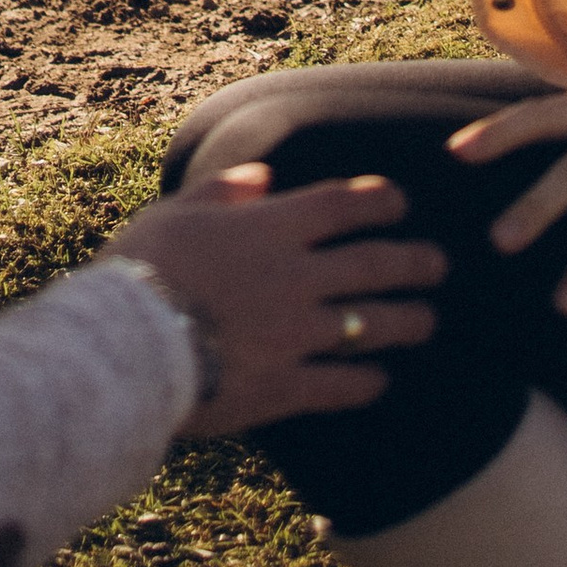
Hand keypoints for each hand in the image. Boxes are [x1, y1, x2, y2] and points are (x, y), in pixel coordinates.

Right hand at [109, 167, 444, 438]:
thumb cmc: (141, 271)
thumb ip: (221, 192)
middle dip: (414, 261)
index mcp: (271, 228)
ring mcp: (297, 334)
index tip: (400, 203)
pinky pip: (342, 385)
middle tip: (439, 264)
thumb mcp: (173, 214)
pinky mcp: (286, 388)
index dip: (378, 200)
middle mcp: (296, 276)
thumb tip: (261, 178)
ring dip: (407, 321)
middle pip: (373, 264)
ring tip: (427, 321)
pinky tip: (380, 382)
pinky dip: (367, 382)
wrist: (127, 347)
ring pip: (371, 325)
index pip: (342, 205)